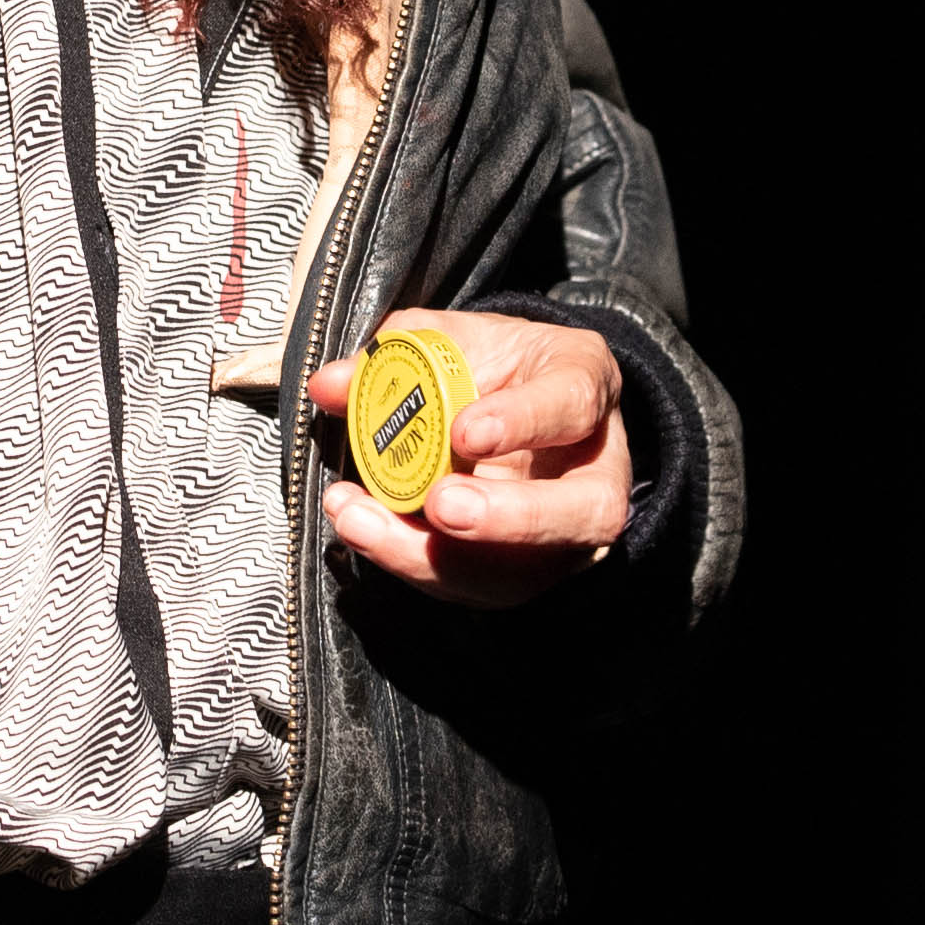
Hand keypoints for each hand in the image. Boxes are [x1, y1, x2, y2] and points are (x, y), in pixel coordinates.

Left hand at [307, 311, 630, 609]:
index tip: (466, 433)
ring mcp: (566, 532)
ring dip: (436, 556)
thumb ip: (397, 353)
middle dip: (509, 518)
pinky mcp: (526, 573)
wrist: (514, 407)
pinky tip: (363, 531)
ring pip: (524, 569)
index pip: (573, 404)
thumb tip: (330, 385)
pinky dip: (413, 563)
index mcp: (585, 384)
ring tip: (362, 522)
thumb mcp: (451, 338)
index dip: (525, 421)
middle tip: (440, 505)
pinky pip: (476, 586)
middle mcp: (594, 468)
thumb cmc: (491, 367)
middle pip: (584, 511)